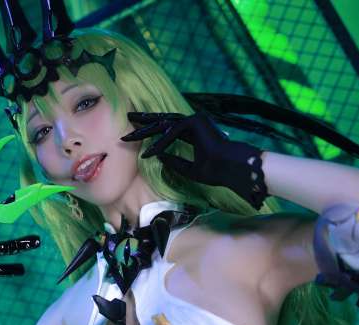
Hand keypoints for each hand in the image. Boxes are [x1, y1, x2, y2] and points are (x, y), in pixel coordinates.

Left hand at [121, 112, 267, 208]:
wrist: (231, 168)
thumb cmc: (215, 171)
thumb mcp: (189, 169)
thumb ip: (174, 162)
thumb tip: (158, 158)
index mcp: (194, 132)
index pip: (168, 128)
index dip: (152, 131)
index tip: (135, 135)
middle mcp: (194, 123)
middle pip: (164, 121)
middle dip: (144, 122)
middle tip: (128, 119)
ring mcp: (195, 120)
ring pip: (165, 124)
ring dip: (146, 130)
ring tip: (130, 135)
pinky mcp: (196, 121)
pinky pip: (173, 132)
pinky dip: (161, 143)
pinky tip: (150, 152)